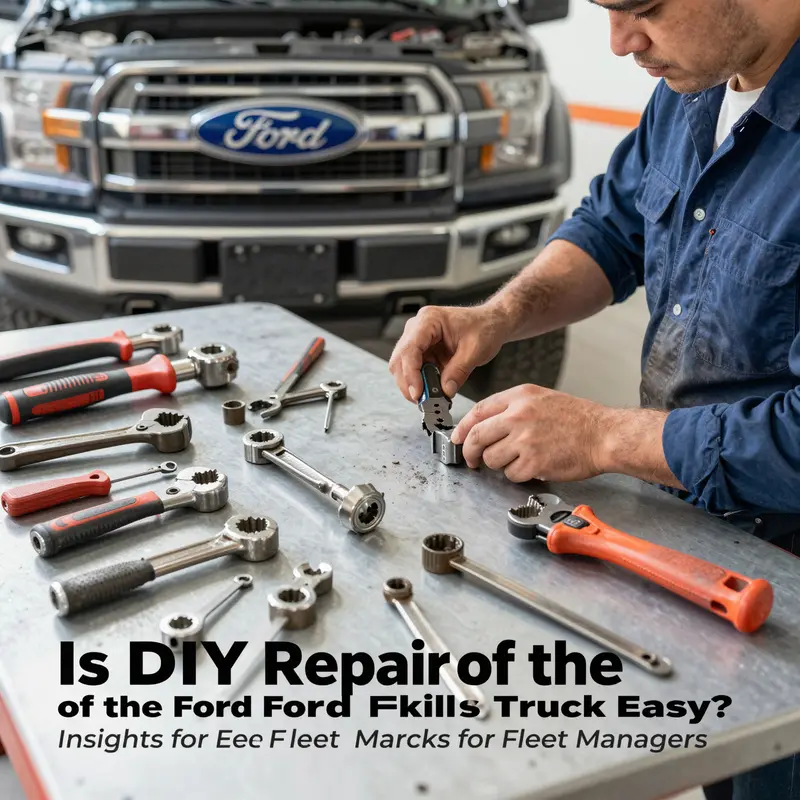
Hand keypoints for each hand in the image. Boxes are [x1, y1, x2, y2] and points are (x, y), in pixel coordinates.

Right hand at [388, 305, 508, 401]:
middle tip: (423, 401)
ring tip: (431, 397)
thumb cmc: (484, 327)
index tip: (418, 393)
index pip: (410, 349)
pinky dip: (421, 383)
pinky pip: (413, 371)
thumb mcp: (475, 350)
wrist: (490, 323)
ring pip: (402, 367)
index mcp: (429, 320)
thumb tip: (445, 391)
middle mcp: (417, 328)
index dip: (410, 374)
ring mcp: (417, 339)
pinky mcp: (421, 351)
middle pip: (400, 360)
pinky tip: (433, 391)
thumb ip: (458, 371)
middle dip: (409, 383)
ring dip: (413, 385)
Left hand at [450, 384, 610, 481]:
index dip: (462, 428)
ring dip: (499, 464)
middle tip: (472, 460)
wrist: (604, 434)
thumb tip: (486, 424)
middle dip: (469, 451)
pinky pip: (511, 474)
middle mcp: (518, 416)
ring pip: (491, 458)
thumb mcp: (542, 399)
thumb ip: (513, 408)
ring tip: (517, 460)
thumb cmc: (578, 419)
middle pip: (477, 436)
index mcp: (520, 397)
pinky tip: (531, 467)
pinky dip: (518, 474)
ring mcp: (525, 439)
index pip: (478, 411)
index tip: (458, 438)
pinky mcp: (533, 462)